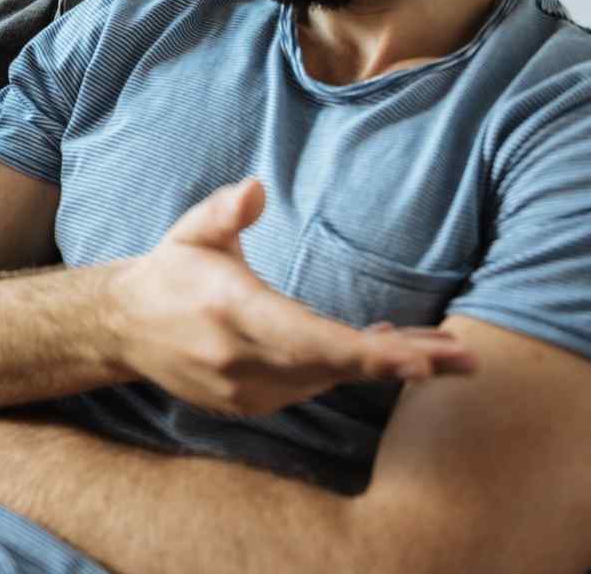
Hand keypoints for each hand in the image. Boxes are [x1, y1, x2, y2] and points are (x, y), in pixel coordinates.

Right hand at [107, 179, 476, 416]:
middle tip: (466, 361)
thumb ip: (226, 210)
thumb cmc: (172, 270)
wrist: (124, 329)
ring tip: (445, 352)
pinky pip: (316, 386)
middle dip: (404, 363)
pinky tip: (392, 351)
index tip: (419, 359)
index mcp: (234, 312)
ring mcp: (248, 390)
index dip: (369, 353)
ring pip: (332, 379)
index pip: (313, 340)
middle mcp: (243, 361)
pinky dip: (353, 370)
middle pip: (338, 367)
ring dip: (388, 366)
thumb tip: (256, 187)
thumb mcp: (193, 230)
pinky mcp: (253, 403)